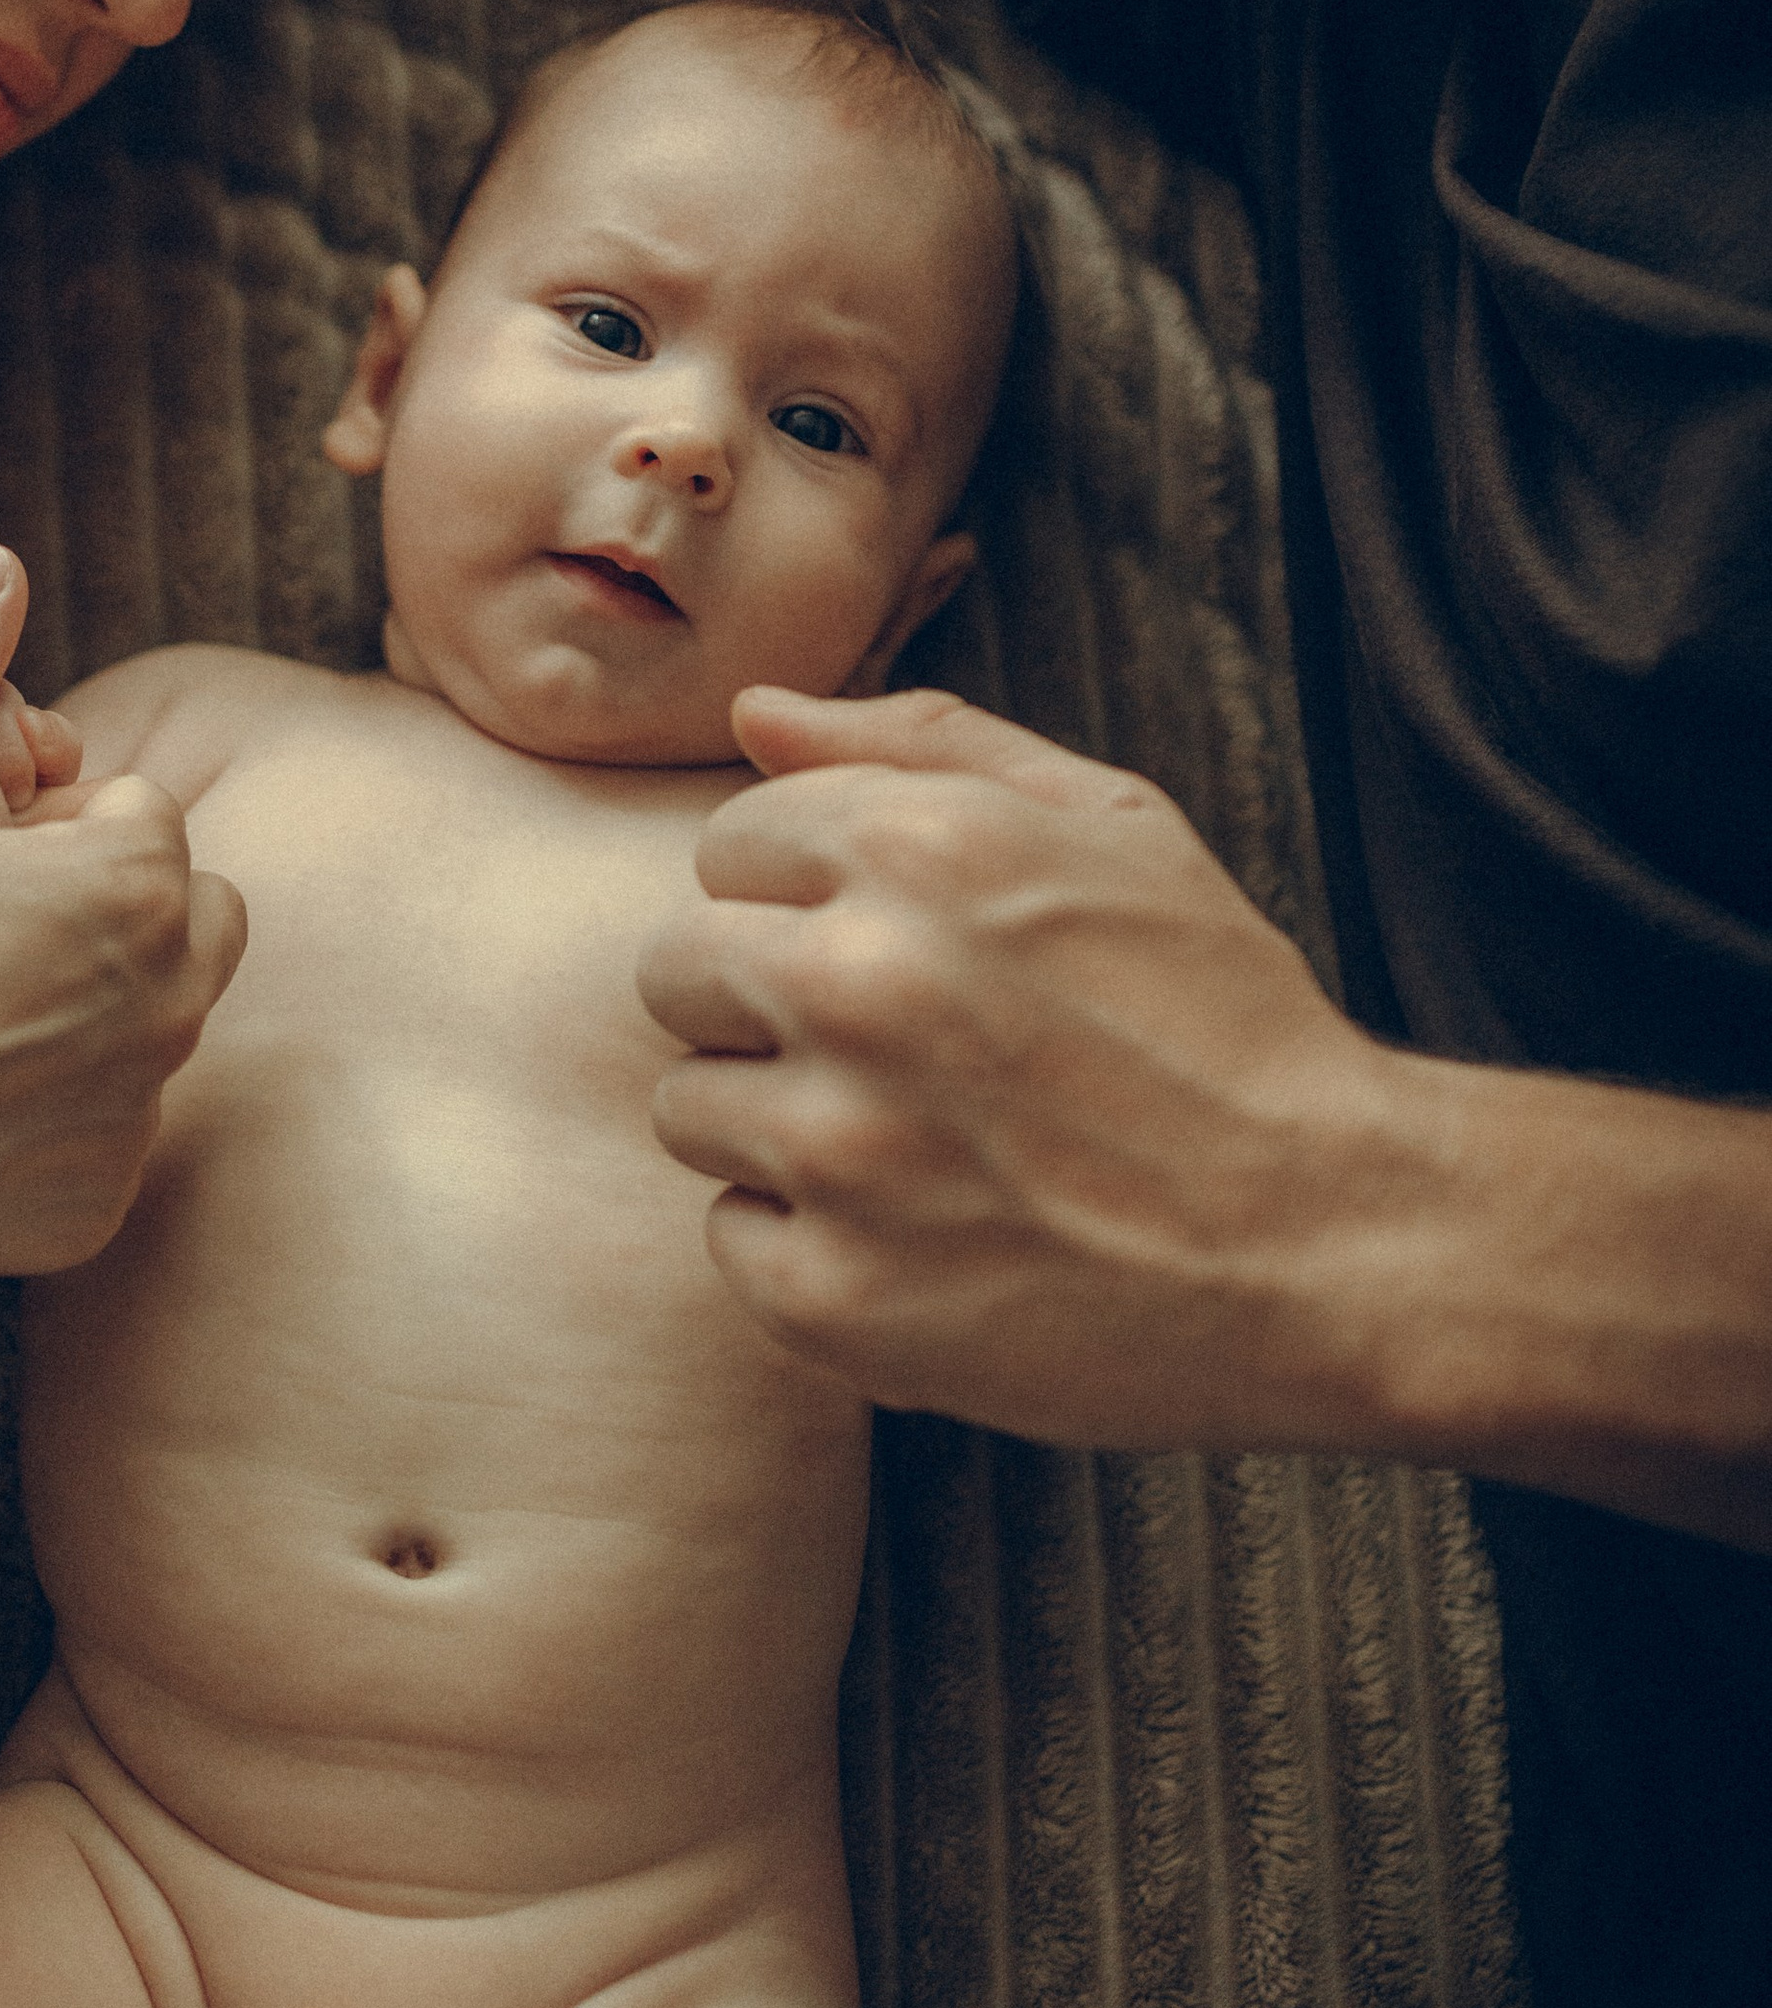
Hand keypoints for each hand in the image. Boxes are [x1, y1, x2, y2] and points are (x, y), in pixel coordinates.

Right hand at [0, 548, 244, 1302]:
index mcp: (132, 891)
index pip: (144, 820)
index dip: (52, 831)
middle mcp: (165, 1011)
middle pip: (189, 920)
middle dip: (110, 911)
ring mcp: (133, 1122)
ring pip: (151, 1031)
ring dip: (85, 1012)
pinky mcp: (93, 1211)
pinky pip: (104, 1135)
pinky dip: (49, 1121)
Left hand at [637, 684, 1422, 1443]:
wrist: (1331, 1240)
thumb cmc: (1222, 1023)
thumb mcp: (1115, 827)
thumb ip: (920, 749)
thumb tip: (753, 714)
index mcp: (918, 849)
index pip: (727, 846)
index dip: (806, 898)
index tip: (895, 949)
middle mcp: (857, 984)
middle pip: (675, 971)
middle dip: (765, 1003)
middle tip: (896, 1055)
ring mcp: (837, 1149)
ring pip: (690, 1106)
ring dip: (780, 1124)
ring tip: (921, 1147)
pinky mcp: (832, 1293)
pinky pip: (730, 1238)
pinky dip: (810, 1245)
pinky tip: (925, 1237)